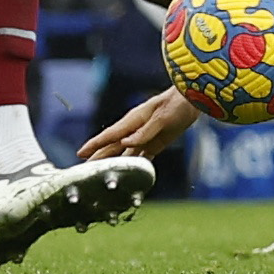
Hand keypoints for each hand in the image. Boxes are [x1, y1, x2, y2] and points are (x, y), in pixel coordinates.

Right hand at [78, 88, 199, 160]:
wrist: (192, 100)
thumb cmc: (176, 105)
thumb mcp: (162, 118)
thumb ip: (144, 132)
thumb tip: (124, 143)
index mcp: (133, 121)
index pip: (110, 135)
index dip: (95, 145)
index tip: (81, 154)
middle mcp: (135, 130)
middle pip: (112, 146)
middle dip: (98, 157)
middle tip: (83, 169)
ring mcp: (144, 137)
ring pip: (124, 153)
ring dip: (113, 162)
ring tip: (100, 173)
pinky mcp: (155, 143)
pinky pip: (140, 156)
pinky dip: (133, 165)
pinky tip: (127, 172)